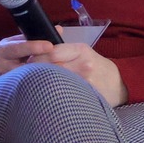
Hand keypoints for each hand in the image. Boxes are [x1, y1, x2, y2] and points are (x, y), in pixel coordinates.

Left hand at [0, 35, 127, 105]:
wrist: (118, 84)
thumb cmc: (97, 67)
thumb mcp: (84, 52)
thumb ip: (63, 49)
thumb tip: (41, 47)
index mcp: (80, 50)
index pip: (51, 52)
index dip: (36, 57)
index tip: (27, 61)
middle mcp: (83, 65)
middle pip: (50, 67)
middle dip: (35, 70)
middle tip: (25, 74)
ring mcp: (84, 81)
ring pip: (55, 81)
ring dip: (40, 82)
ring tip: (32, 84)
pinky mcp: (85, 95)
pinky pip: (63, 93)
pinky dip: (51, 93)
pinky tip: (45, 94)